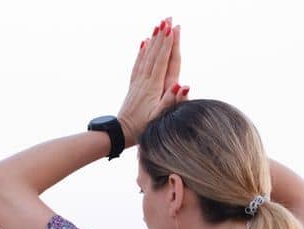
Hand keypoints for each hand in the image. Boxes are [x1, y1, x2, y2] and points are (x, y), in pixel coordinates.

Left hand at [118, 18, 188, 146]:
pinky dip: (142, 52)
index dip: (168, 44)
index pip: (162, 61)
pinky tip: (144, 43)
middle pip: (155, 54)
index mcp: (153, 87)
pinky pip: (138, 64)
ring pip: (146, 56)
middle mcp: (144, 81)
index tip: (173, 28)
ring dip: (153, 40)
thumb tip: (183, 84)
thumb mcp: (159, 117)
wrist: (120, 134)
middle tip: (167, 19)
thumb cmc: (142, 128)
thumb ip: (171, 101)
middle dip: (162, 36)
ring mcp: (138, 82)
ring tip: (157, 25)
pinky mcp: (134, 86)